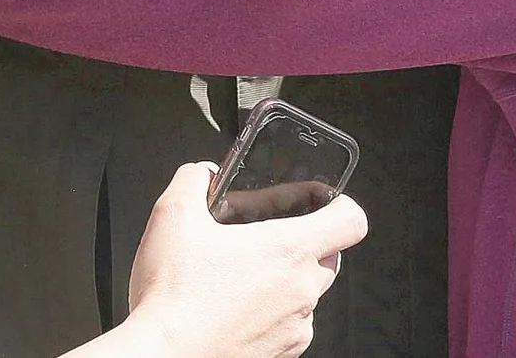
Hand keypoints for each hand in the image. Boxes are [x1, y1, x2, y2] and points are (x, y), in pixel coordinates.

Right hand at [122, 163, 366, 357]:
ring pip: (308, 292)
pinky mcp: (283, 353)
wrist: (163, 354)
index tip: (321, 203)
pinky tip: (235, 308)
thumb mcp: (173, 215)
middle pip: (329, 256)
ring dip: (284, 280)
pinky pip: (292, 325)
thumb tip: (203, 175)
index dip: (340, 205)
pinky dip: (273, 313)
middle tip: (262, 239)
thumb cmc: (173, 294)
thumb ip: (194, 180)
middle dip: (301, 242)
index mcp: (288, 250)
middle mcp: (302, 290)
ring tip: (240, 277)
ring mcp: (296, 327)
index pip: (351, 221)